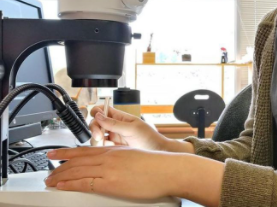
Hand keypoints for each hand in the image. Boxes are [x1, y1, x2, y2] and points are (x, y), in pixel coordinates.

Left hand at [45, 147, 179, 199]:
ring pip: (77, 170)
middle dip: (59, 166)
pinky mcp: (111, 183)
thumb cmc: (156, 165)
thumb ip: (120, 159)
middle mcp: (108, 157)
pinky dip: (70, 184)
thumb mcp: (134, 156)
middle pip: (77, 160)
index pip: (84, 150)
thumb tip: (114, 165)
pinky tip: (61, 186)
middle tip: (48, 170)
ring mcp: (108, 169)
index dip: (67, 152)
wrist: (167, 169)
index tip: (56, 153)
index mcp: (114, 150)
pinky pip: (85, 183)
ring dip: (60, 176)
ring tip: (49, 180)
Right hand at [89, 106, 165, 150]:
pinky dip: (100, 148)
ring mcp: (114, 137)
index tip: (96, 120)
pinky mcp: (114, 148)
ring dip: (96, 140)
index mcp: (119, 117)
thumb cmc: (149, 137)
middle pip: (96, 123)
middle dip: (94, 129)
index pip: (102, 110)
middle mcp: (115, 126)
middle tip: (99, 137)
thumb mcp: (132, 129)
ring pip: (97, 136)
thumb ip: (115, 123)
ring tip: (103, 145)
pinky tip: (107, 150)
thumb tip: (98, 115)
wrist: (157, 152)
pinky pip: (102, 147)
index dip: (96, 112)